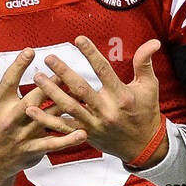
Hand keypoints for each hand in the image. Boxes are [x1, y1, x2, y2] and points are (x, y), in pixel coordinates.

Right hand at [0, 40, 87, 179]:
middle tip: (66, 71)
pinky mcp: (33, 149)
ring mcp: (22, 135)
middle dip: (49, 86)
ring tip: (83, 95)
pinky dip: (68, 140)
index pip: (8, 82)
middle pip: (32, 99)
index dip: (18, 66)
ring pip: (47, 119)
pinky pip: (53, 144)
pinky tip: (84, 133)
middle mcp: (10, 118)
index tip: (31, 50)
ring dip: (65, 108)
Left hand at [24, 36, 165, 165]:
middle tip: (49, 57)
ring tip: (38, 77)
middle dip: (64, 72)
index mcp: (122, 96)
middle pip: (81, 89)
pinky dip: (46, 120)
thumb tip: (153, 42)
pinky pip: (63, 127)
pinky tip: (32, 109)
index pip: (104, 70)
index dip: (90, 54)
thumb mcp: (150, 86)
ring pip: (69, 107)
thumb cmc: (146, 112)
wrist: (144, 146)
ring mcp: (95, 124)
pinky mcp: (86, 135)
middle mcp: (107, 110)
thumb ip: (145, 63)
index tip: (78, 39)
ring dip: (51, 92)